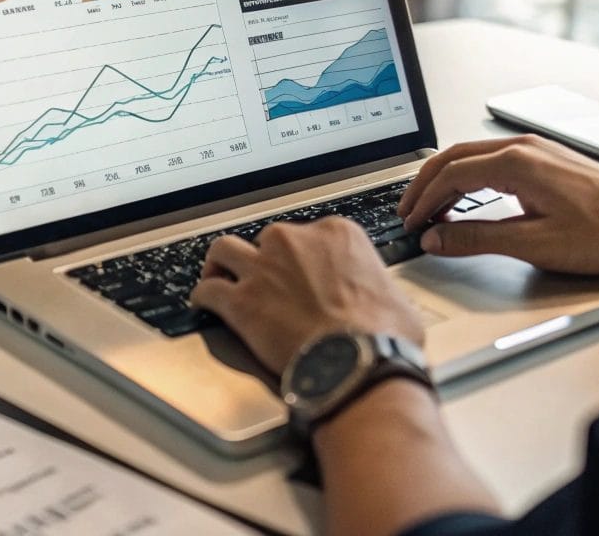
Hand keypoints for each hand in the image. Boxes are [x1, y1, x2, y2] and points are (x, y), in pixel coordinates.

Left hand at [191, 217, 424, 374]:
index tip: (300, 271)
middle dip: (264, 258)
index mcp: (337, 234)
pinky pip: (208, 291)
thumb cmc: (382, 335)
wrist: (358, 364)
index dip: (302, 256)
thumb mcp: (394, 296)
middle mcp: (295, 242)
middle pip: (266, 239)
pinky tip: (205, 306)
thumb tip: (382, 302)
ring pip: (225, 250)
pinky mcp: (242, 302)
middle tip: (264, 280)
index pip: (308, 233)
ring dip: (220, 265)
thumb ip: (375, 286)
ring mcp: (264, 269)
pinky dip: (204, 298)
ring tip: (219, 277)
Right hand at [397, 135, 598, 274]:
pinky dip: (469, 179)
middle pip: (455, 157)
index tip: (410, 223)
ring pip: (473, 157)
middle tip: (407, 213)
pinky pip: (493, 161)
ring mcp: (536, 150)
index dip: (423, 201)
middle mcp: (523, 148)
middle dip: (425, 185)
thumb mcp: (533, 244)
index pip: (451, 174)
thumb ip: (477, 239)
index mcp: (516, 162)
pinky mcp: (546, 159)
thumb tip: (437, 237)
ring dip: (446, 180)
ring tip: (430, 210)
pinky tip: (467, 199)